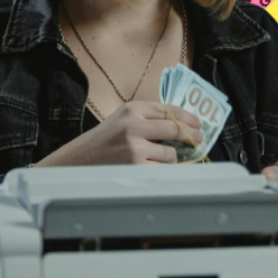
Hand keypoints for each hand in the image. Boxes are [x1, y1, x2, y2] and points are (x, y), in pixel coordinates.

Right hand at [37, 101, 202, 166]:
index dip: (189, 118)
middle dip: (192, 136)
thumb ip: (148, 117)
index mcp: (132, 108)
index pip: (170, 110)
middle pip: (177, 128)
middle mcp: (134, 124)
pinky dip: (161, 169)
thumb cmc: (103, 140)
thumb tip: (184, 125)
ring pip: (171, 153)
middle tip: (197, 140)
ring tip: (153, 158)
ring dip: (169, 158)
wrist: (79, 159)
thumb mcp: (122, 118)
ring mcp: (135, 146)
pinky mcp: (136, 165)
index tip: (198, 124)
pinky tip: (149, 167)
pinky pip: (163, 168)